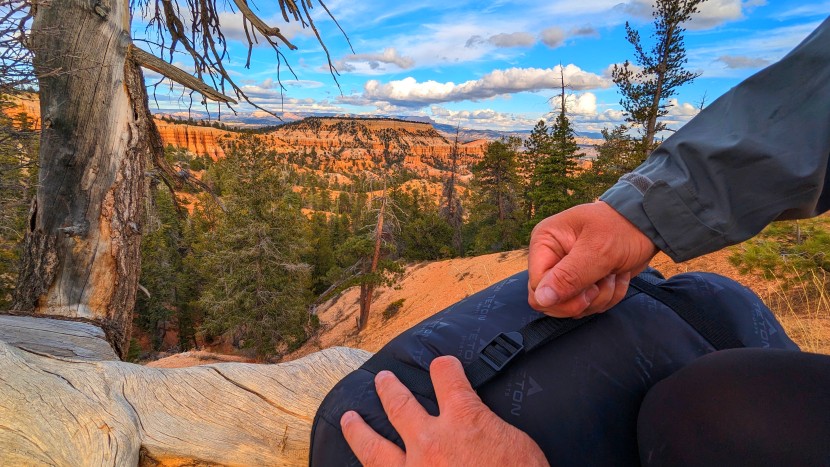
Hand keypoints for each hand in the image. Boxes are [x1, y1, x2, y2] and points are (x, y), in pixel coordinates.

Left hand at [341, 356, 548, 466]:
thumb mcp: (518, 444)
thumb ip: (489, 427)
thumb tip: (480, 428)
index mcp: (463, 419)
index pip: (447, 377)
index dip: (445, 368)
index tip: (442, 366)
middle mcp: (430, 440)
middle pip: (399, 404)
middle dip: (389, 389)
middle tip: (381, 380)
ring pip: (374, 446)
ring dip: (358, 430)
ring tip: (348, 418)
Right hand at [528, 201, 657, 317]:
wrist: (647, 226)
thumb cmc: (621, 229)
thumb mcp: (598, 250)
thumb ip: (569, 276)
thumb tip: (542, 298)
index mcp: (545, 243)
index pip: (537, 287)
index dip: (561, 298)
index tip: (590, 290)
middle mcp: (550, 258)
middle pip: (551, 302)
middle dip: (583, 300)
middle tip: (602, 282)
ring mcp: (566, 272)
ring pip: (572, 307)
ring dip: (600, 298)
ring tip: (613, 275)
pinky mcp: (582, 283)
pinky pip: (588, 306)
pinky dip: (608, 297)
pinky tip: (617, 278)